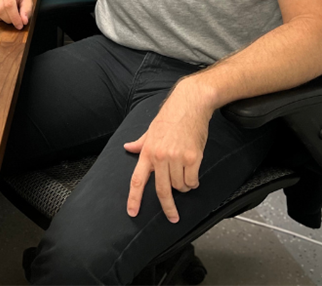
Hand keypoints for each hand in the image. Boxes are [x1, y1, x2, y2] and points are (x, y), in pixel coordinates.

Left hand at [123, 80, 213, 222]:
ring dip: (184, 186)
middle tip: (173, 217)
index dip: (134, 198)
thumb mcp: (151, 130)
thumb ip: (140, 143)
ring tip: (185, 173)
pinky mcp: (192, 157)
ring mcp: (176, 157)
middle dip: (168, 207)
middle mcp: (160, 157)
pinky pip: (192, 180)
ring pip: (180, 186)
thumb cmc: (170, 117)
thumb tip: (128, 147)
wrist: (190, 104)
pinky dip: (194, 181)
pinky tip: (193, 173)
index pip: (137, 180)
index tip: (132, 213)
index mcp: (147, 152)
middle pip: (161, 190)